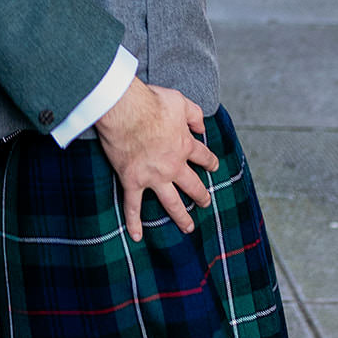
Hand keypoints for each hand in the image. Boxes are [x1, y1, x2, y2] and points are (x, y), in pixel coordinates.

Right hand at [93, 78, 218, 241]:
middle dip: (201, 195)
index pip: (204, 157)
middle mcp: (173, 165)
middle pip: (193, 185)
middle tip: (205, 202)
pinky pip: (133, 206)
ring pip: (172, 202)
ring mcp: (154, 176)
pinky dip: (134, 222)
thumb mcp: (180, 101)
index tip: (213, 166)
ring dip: (181, 216)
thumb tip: (202, 126)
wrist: (125, 110)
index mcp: (185, 146)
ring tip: (188, 226)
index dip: (210, 162)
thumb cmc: (151, 102)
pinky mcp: (133, 180)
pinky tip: (137, 236)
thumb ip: (194, 114)